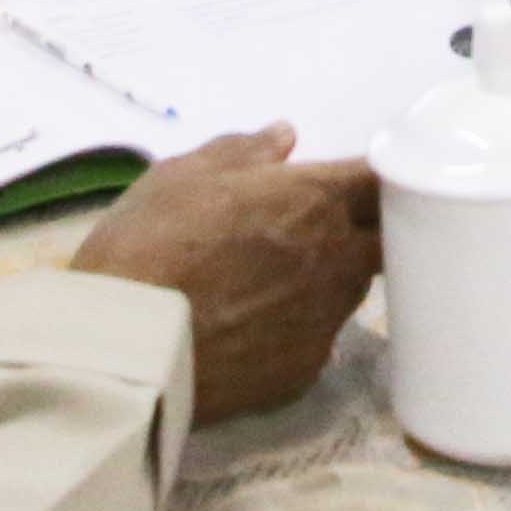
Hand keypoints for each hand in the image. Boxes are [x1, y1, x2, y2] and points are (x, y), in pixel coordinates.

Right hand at [70, 125, 381, 422]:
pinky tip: (252, 329)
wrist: (125, 349)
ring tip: (273, 280)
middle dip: (367, 230)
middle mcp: (337, 260)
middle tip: (318, 228)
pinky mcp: (304, 373)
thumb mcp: (179, 177)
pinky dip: (296, 328)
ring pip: (350, 290)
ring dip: (329, 277)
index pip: (382, 179)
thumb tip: (283, 137)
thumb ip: (241, 153)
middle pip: (384, 239)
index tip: (354, 181)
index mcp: (314, 200)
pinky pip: (315, 339)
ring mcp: (325, 322)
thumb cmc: (147, 245)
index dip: (374, 178)